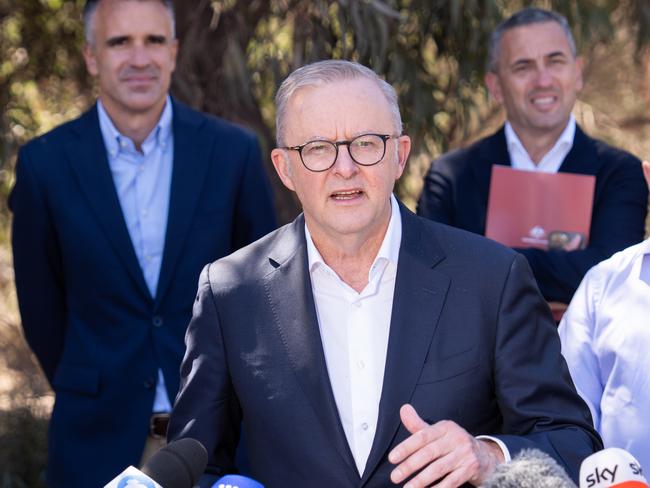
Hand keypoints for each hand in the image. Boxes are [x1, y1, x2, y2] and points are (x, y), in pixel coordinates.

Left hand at [388, 404, 503, 486]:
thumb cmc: (453, 443)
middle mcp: (456, 438)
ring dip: (421, 480)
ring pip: (439, 469)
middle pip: (429, 453)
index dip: (406, 447)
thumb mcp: (438, 432)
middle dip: (410, 466)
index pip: (422, 436)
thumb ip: (418, 425)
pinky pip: (451, 481)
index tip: (392, 458)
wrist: (484, 455)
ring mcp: (465, 454)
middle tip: (395, 476)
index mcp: (445, 427)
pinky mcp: (471, 469)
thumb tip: (403, 409)